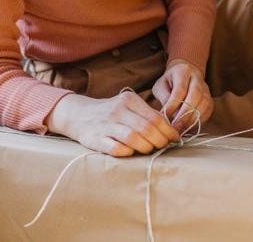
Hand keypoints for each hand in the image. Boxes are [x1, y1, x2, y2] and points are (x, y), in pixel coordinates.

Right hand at [45, 91, 180, 156]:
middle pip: (147, 129)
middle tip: (162, 146)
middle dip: (159, 141)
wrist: (79, 115)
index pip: (155, 118)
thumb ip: (148, 115)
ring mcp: (106, 125)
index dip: (168, 131)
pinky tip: (131, 152)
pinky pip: (116, 149)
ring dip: (146, 147)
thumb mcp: (129, 107)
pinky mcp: (96, 139)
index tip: (173, 138)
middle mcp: (117, 110)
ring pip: (133, 138)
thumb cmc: (112, 113)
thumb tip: (171, 131)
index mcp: (129, 99)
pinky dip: (127, 152)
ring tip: (149, 149)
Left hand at [152, 59, 212, 133]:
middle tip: (175, 127)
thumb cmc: (169, 82)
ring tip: (181, 129)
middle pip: (195, 95)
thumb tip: (166, 114)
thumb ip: (163, 97)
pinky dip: (199, 120)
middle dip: (185, 113)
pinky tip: (189, 127)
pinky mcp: (210, 99)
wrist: (185, 75)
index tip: (165, 116)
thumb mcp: (161, 86)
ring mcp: (206, 88)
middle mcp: (197, 78)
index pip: (180, 89)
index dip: (173, 104)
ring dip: (193, 118)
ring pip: (204, 103)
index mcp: (183, 71)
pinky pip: (208, 111)